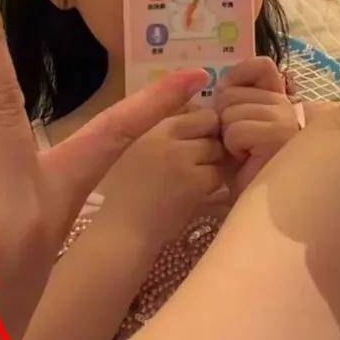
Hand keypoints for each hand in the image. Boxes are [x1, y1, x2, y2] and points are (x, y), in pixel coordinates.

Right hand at [95, 107, 229, 245]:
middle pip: (210, 123)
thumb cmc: (128, 192)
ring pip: (216, 149)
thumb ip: (163, 130)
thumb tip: (200, 113)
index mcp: (150, 124)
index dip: (201, 124)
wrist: (123, 231)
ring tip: (193, 178)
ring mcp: (180, 157)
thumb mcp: (137, 149)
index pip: (195, 108)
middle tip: (197, 161)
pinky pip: (217, 174)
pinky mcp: (193, 182)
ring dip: (212, 162)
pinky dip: (211, 185)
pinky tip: (195, 194)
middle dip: (210, 140)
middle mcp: (165, 134)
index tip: (195, 140)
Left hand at [211, 56, 300, 195]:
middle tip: (238, 145)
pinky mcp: (279, 135)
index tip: (229, 104)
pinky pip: (236, 130)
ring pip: (230, 112)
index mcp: (278, 98)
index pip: (261, 65)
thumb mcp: (236, 127)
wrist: (256, 207)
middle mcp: (287, 105)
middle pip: (231, 93)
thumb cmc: (244, 170)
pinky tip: (247, 161)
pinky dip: (233, 149)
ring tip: (243, 155)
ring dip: (227, 138)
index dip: (237, 78)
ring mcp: (286, 119)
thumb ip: (234, 101)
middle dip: (223, 121)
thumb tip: (218, 84)